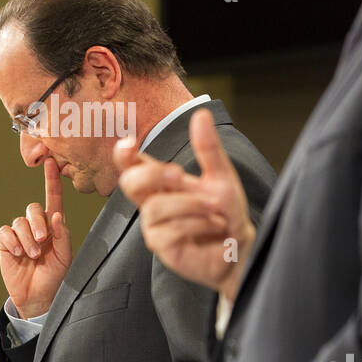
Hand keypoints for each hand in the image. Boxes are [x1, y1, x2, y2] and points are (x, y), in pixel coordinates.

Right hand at [0, 158, 72, 317]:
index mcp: (53, 227)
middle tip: (41, 242)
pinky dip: (13, 241)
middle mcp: (36, 226)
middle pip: (33, 208)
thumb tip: (56, 215)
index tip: (51, 162)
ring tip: (31, 255)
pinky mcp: (6, 243)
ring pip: (19, 222)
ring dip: (26, 238)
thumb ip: (62, 236)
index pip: (53, 199)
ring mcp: (20, 234)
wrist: (37, 297)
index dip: (52, 181)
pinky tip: (18, 253)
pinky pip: (6, 232)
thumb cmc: (55, 277)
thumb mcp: (65, 258)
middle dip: (37, 223)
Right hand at [114, 108, 254, 299]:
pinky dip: (197, 225)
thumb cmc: (226, 212)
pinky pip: (169, 232)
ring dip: (190, 205)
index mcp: (162, 181)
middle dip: (153, 175)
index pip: (132, 165)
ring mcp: (155, 225)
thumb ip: (208, 148)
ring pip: (155, 207)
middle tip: (179, 175)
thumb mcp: (221, 176)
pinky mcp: (162, 247)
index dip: (123, 154)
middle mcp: (153, 202)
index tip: (129, 144)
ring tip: (214, 209)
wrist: (238, 245)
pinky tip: (212, 225)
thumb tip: (201, 114)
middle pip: (130, 183)